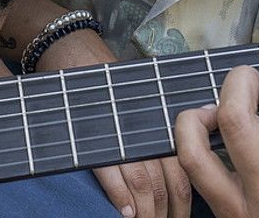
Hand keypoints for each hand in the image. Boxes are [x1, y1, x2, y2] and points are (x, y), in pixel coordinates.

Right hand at [40, 28, 190, 217]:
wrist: (74, 56)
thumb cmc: (108, 83)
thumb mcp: (141, 102)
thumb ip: (159, 131)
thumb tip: (179, 167)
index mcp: (159, 121)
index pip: (182, 168)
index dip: (184, 199)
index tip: (180, 214)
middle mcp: (145, 127)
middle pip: (167, 181)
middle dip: (167, 211)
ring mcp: (121, 132)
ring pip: (145, 184)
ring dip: (147, 211)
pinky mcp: (94, 136)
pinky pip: (114, 175)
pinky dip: (121, 198)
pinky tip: (126, 213)